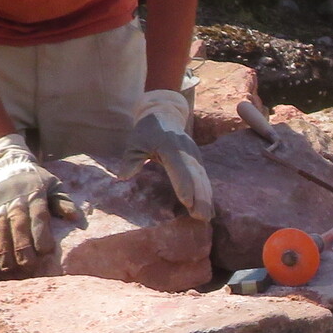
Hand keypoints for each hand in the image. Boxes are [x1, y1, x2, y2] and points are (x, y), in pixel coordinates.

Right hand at [0, 134, 67, 274]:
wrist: (4, 163)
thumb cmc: (35, 178)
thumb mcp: (52, 183)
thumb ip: (62, 201)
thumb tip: (74, 217)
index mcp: (34, 195)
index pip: (38, 215)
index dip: (41, 232)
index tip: (46, 250)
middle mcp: (15, 201)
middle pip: (18, 225)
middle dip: (22, 246)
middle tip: (28, 265)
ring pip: (0, 230)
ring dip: (4, 250)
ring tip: (9, 268)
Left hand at [129, 88, 213, 222]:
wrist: (165, 115)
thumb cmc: (147, 132)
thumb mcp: (135, 142)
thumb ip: (131, 159)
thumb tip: (122, 177)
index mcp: (171, 146)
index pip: (179, 167)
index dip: (183, 185)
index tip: (187, 202)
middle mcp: (187, 151)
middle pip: (195, 176)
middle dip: (199, 197)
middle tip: (200, 217)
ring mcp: (195, 156)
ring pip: (202, 179)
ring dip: (206, 199)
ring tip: (207, 217)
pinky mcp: (198, 162)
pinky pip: (204, 179)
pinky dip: (207, 195)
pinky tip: (209, 210)